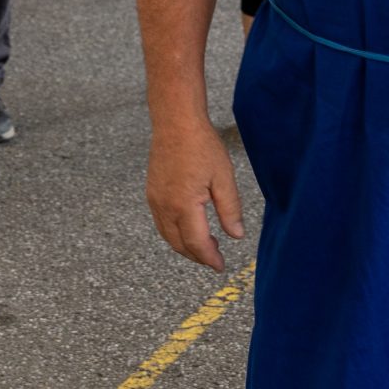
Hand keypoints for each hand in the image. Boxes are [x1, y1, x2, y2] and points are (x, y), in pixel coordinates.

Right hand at [146, 117, 245, 270]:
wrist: (175, 122)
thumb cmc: (202, 145)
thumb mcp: (224, 178)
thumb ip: (230, 210)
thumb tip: (237, 236)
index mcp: (185, 205)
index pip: (197, 243)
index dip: (210, 258)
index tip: (221, 266)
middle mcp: (165, 207)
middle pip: (180, 245)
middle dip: (198, 256)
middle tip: (216, 259)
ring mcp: (155, 200)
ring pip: (168, 236)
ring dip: (185, 247)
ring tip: (206, 245)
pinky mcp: (151, 193)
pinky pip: (161, 223)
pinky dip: (174, 234)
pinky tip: (189, 228)